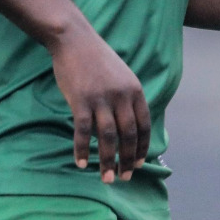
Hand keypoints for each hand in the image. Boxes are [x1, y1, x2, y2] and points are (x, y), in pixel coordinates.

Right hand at [49, 23, 151, 182]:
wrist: (75, 41)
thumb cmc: (97, 60)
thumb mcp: (121, 76)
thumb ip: (127, 98)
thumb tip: (128, 125)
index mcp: (135, 89)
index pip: (144, 124)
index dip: (143, 146)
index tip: (140, 164)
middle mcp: (121, 95)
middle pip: (128, 135)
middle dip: (128, 160)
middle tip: (124, 178)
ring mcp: (101, 98)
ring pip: (107, 137)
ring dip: (108, 161)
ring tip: (107, 179)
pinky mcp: (80, 100)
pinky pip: (83, 131)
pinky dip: (82, 150)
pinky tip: (82, 164)